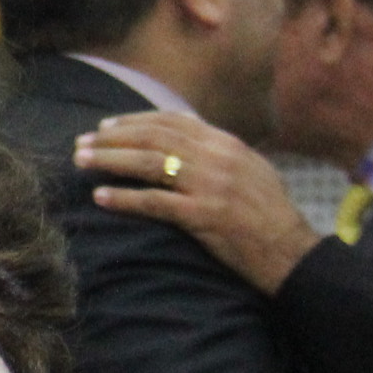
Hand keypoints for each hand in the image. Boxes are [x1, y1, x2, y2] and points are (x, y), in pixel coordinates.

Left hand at [77, 111, 320, 292]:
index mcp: (227, 144)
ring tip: (81, 161)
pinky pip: (155, 202)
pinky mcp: (204, 215)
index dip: (135, 121)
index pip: (173, 122)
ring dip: (110, 160)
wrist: (291, 251)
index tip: (106, 126)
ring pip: (149, 163)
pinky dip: (124, 198)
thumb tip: (186, 135)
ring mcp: (211, 186)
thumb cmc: (269, 215)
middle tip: (81, 143)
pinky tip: (100, 196)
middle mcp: (218, 158)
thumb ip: (217, 152)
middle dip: (112, 138)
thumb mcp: (250, 170)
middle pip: (154, 138)